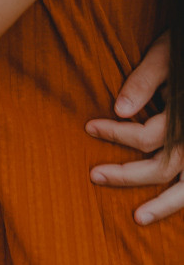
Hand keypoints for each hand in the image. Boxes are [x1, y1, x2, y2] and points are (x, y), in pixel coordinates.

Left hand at [86, 33, 183, 223]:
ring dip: (164, 205)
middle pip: (164, 167)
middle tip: (95, 175)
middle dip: (128, 175)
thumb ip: (143, 82)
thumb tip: (118, 110)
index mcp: (182, 114)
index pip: (148, 136)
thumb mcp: (164, 56)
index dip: (117, 134)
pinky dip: (180, 199)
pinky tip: (162, 209)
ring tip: (137, 218)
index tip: (90, 127)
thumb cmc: (183, 46)